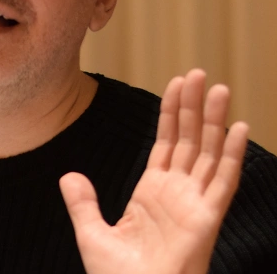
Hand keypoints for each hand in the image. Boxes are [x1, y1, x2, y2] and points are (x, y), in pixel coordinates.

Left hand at [59, 69, 248, 273]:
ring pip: (208, 153)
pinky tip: (238, 128)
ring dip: (214, 121)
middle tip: (200, 73)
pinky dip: (232, 156)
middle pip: (189, 140)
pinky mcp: (207, 219)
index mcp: (152, 194)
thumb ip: (82, 203)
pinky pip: (223, 182)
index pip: (166, 143)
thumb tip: (69, 175)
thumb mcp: (92, 233)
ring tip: (219, 88)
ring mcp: (194, 204)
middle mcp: (176, 194)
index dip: (172, 114)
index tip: (176, 84)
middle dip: (194, 107)